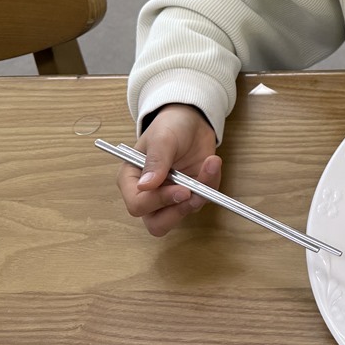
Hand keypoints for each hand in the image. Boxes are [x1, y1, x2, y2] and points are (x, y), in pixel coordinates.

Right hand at [116, 104, 221, 236]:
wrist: (191, 120)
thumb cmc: (170, 126)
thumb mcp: (162, 138)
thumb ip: (155, 161)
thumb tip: (145, 187)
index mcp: (131, 180)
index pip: (137, 205)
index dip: (158, 202)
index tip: (181, 189)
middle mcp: (149, 194)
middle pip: (157, 224)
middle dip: (178, 212)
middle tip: (193, 192)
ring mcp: (171, 197)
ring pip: (182, 215)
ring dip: (199, 196)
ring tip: (210, 166)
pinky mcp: (191, 194)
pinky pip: (202, 201)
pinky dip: (211, 185)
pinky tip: (213, 163)